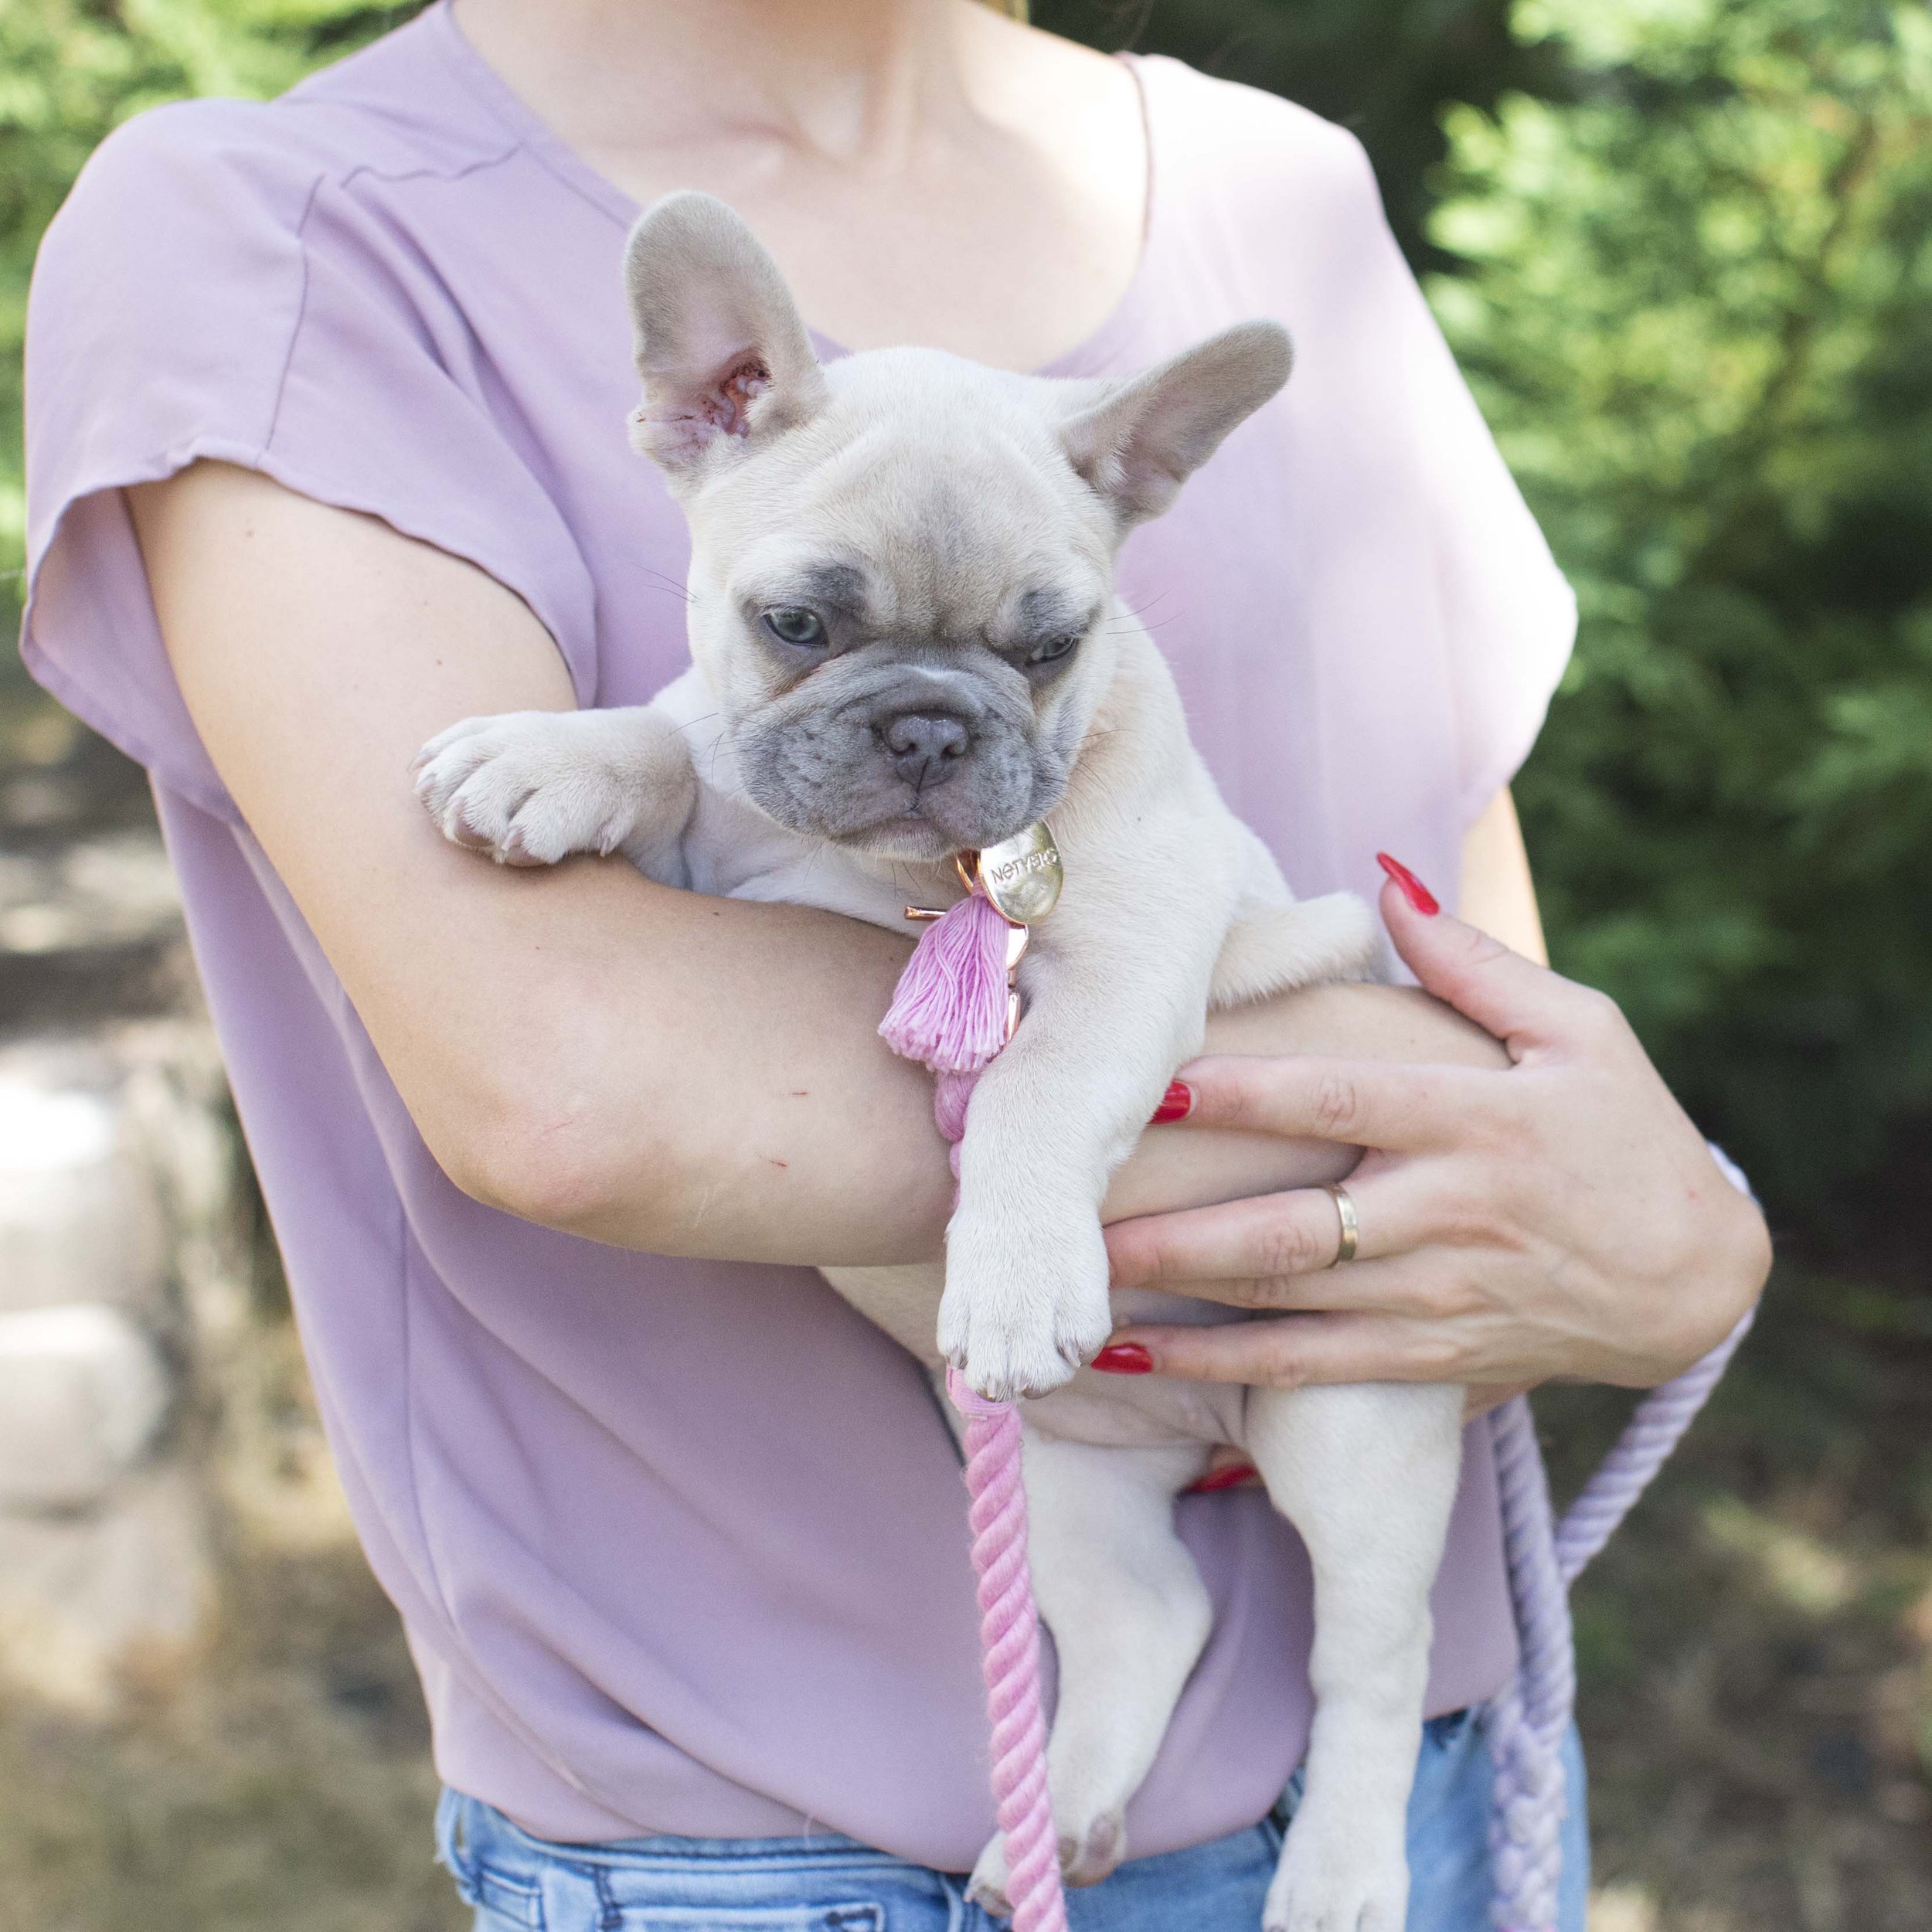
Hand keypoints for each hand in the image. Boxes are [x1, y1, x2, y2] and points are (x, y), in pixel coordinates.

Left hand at [1100, 863, 1771, 1393]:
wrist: (1695, 1280)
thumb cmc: (1628, 1132)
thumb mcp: (1582, 1029)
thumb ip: (1474, 962)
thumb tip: (1384, 878)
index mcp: (1477, 1121)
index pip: (1342, 1101)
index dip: (1247, 1091)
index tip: (1157, 1079)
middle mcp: (1448, 1215)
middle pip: (1294, 1227)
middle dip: (1179, 1228)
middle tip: (1080, 1218)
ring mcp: (1437, 1294)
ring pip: (1287, 1307)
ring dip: (1178, 1304)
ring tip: (1080, 1291)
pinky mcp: (1431, 1353)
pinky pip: (1310, 1368)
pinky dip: (1219, 1368)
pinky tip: (1136, 1360)